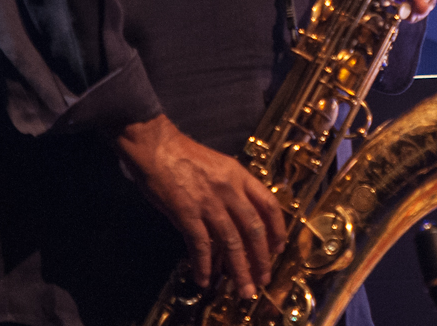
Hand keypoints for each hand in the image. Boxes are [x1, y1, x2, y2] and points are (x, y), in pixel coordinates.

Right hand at [114, 114, 286, 298]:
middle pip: (253, 229)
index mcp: (239, 175)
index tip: (278, 248)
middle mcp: (229, 189)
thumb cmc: (186, 155)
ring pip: (231, 242)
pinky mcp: (186, 212)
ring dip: (239, 270)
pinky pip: (200, 245)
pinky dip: (204, 265)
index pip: (268, 204)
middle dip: (261, 258)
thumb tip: (242, 215)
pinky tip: (205, 280)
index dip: (277, 228)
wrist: (157, 146)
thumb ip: (233, 187)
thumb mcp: (220, 165)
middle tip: (263, 279)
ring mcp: (208, 202)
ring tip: (243, 289)